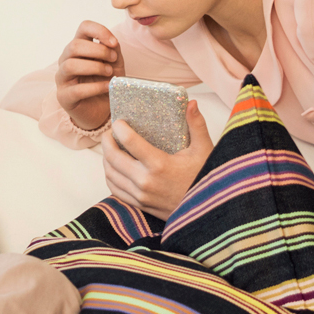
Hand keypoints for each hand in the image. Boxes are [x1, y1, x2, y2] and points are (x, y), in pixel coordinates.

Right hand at [56, 21, 122, 130]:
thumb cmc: (107, 83)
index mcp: (79, 48)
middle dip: (98, 51)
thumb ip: (113, 50)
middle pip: (74, 45)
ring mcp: (62, 78)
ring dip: (95, 67)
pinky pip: (76, 89)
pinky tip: (107, 87)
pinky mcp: (64, 97)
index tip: (114, 43)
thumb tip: (111, 42)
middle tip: (113, 60)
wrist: (103, 111)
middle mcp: (66, 60)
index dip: (99, 31)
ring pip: (70, 65)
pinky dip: (95, 87)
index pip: (83, 27)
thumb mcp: (115, 63)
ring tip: (109, 74)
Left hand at [101, 99, 213, 218]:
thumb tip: (191, 103)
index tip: (118, 121)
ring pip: (110, 174)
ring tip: (110, 148)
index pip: (129, 141)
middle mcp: (145, 181)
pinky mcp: (140, 205)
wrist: (208, 210)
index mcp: (159, 164)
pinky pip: (115, 190)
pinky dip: (110, 176)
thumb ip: (197, 125)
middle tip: (110, 132)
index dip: (119, 128)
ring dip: (106, 159)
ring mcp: (141, 195)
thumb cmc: (206, 177)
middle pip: (113, 157)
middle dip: (107, 141)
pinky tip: (114, 168)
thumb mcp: (204, 149)